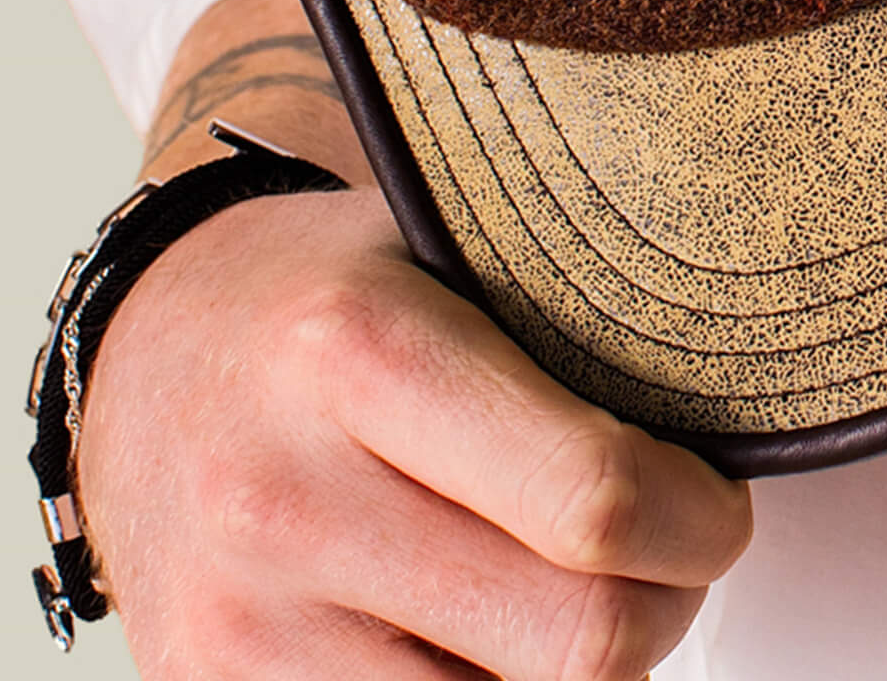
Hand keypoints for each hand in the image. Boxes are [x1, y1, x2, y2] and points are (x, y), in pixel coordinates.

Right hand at [76, 182, 751, 678]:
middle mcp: (287, 498)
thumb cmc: (329, 296)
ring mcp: (244, 624)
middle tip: (675, 550)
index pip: (594, 496)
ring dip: (585, 671)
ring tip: (583, 586)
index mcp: (360, 351)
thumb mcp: (446, 246)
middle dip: (667, 603)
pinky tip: (490, 631)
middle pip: (576, 638)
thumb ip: (570, 320)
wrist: (148, 354)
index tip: (719, 501)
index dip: (699, 520)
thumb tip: (738, 400)